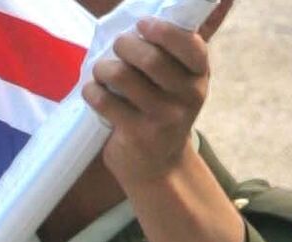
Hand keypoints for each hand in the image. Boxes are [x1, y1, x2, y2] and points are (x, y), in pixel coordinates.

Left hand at [83, 19, 211, 186]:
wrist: (159, 166)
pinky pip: (105, 101)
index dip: (163, 31)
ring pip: (122, 77)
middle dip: (124, 45)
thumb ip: (187, 42)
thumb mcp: (182, 79)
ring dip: (103, 68)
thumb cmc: (165, 109)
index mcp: (199, 75)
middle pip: (150, 58)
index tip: (143, 25)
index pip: (190, 45)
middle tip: (117, 47)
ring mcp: (164, 118)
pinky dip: (92, 91)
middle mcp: (188, 96)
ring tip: (101, 71)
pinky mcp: (138, 135)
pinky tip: (93, 91)